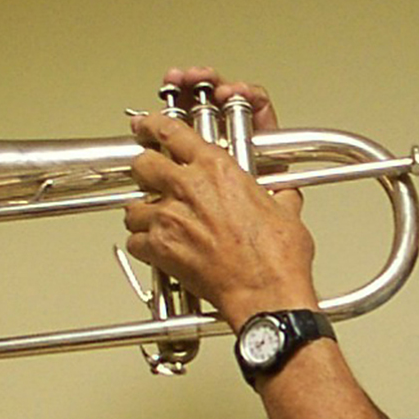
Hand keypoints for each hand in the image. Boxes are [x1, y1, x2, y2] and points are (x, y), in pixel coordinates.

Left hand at [123, 70, 318, 330]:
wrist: (265, 292)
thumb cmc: (276, 257)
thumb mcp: (285, 209)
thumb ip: (275, 192)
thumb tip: (280, 191)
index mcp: (217, 169)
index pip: (173, 132)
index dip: (154, 125)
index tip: (147, 125)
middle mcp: (188, 188)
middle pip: (143, 164)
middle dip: (145, 170)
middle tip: (150, 177)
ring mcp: (170, 218)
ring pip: (133, 205)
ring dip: (142, 211)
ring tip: (156, 220)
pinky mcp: (159, 248)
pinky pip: (135, 241)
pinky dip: (143, 244)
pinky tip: (157, 248)